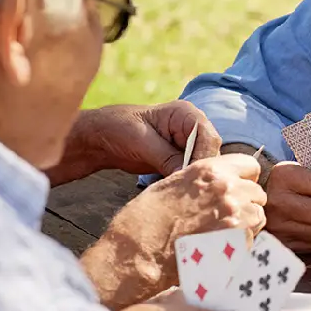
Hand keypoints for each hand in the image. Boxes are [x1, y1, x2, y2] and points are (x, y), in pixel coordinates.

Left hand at [52, 101, 220, 185]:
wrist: (100, 138)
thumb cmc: (118, 129)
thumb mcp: (142, 142)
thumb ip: (167, 158)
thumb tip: (187, 176)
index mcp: (186, 114)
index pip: (209, 137)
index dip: (204, 158)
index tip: (193, 177)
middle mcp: (192, 128)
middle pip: (210, 153)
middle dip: (201, 171)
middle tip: (190, 191)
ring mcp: (187, 145)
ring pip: (203, 166)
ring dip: (194, 180)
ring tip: (183, 195)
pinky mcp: (179, 160)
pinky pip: (190, 174)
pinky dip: (185, 184)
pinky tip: (178, 194)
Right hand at [141, 152, 267, 244]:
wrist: (138, 253)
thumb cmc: (147, 219)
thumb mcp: (173, 183)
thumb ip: (203, 180)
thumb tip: (218, 182)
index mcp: (211, 170)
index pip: (250, 165)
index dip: (244, 178)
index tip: (236, 189)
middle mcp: (228, 189)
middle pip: (257, 193)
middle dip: (246, 203)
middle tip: (226, 216)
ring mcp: (236, 216)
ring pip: (258, 216)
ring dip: (247, 224)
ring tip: (223, 233)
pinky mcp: (238, 242)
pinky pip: (252, 240)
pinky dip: (241, 244)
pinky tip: (220, 248)